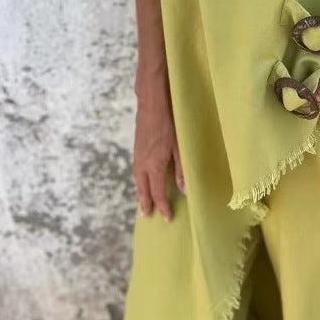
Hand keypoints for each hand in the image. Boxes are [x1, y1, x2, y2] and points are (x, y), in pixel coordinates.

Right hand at [132, 90, 184, 220]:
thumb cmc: (170, 122)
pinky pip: (136, 170)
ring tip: (144, 203)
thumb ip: (181, 169)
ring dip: (140, 193)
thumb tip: (183, 189)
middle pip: (143, 189)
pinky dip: (139, 181)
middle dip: (146, 203)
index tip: (166, 217)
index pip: (157, 192)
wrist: (152, 102)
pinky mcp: (137, 148)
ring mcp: (138, 155)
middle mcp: (143, 163)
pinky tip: (143, 180)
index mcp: (154, 165)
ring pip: (137, 180)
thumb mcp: (180, 146)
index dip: (163, 206)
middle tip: (147, 216)